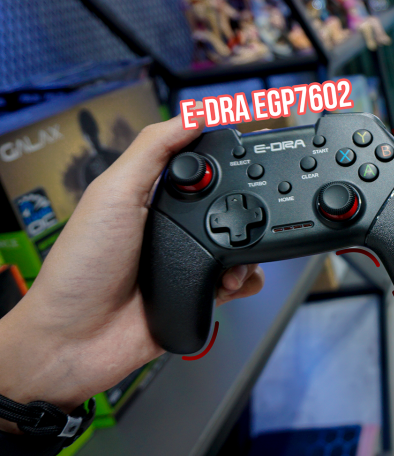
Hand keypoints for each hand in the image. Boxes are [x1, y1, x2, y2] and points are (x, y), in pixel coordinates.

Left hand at [0, 116, 263, 414]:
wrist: (78, 339)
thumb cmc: (81, 268)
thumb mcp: (113, 193)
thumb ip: (153, 151)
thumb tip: (193, 115)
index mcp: (150, 196)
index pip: (199, 165)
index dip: (225, 156)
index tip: (253, 144)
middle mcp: (172, 227)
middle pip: (230, 203)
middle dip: (247, 206)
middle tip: (253, 207)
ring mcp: (188, 261)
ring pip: (242, 243)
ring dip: (250, 248)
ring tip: (234, 256)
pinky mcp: (201, 294)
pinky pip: (240, 282)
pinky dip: (246, 281)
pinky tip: (230, 282)